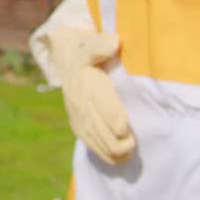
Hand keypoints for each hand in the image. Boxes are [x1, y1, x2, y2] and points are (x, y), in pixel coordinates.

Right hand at [47, 27, 134, 163]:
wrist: (64, 58)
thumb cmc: (83, 49)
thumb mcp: (89, 42)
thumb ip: (100, 44)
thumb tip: (114, 42)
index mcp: (87, 86)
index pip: (103, 109)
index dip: (117, 122)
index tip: (127, 128)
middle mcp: (81, 105)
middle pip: (103, 134)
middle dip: (121, 143)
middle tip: (134, 141)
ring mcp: (78, 118)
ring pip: (99, 144)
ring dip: (116, 151)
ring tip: (130, 151)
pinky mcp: (78, 125)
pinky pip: (92, 146)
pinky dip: (107, 155)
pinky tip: (120, 157)